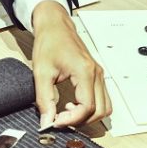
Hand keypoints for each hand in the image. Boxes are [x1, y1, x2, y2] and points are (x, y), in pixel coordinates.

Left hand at [31, 0, 111, 128]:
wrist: (55, 26)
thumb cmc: (50, 42)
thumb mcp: (41, 72)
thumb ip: (44, 100)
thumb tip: (47, 121)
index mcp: (85, 71)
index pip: (87, 107)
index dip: (72, 119)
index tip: (56, 121)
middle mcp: (96, 74)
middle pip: (100, 111)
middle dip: (80, 120)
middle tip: (61, 119)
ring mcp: (99, 74)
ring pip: (105, 108)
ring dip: (88, 116)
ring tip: (67, 112)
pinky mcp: (97, 76)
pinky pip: (102, 100)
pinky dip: (91, 108)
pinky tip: (74, 105)